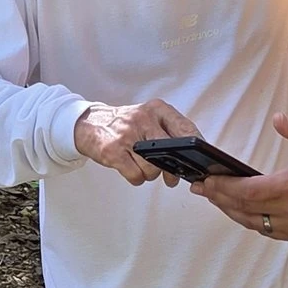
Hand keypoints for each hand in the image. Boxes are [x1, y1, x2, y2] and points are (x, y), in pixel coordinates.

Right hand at [75, 98, 197, 185]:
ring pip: (153, 168)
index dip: (195, 148)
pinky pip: (136, 176)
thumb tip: (189, 160)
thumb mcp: (148, 118)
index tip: (198, 160)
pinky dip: (137, 178)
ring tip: (141, 165)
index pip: (186, 129)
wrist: (90, 124)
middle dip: (172, 168)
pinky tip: (131, 169)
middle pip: (171, 151)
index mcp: (157, 109)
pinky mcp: (113, 152)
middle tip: (171, 176)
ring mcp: (127, 135)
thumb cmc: (124, 125)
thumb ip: (169, 132)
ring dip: (150, 174)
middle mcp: (143, 119)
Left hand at [197, 113, 287, 241]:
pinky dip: (249, 220)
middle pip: (246, 209)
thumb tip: (277, 119)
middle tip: (201, 188)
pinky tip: (237, 209)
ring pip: (253, 223)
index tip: (207, 180)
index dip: (225, 188)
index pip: (250, 192)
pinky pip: (266, 231)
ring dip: (231, 211)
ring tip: (214, 198)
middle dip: (220, 198)